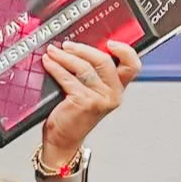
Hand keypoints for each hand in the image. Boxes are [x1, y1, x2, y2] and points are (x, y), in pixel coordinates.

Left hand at [38, 39, 139, 166]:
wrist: (63, 139)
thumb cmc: (74, 115)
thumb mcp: (90, 92)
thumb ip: (93, 73)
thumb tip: (80, 47)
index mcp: (117, 88)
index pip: (132, 66)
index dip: (124, 51)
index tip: (110, 42)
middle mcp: (112, 94)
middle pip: (104, 61)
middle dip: (83, 49)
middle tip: (67, 45)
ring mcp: (99, 99)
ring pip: (84, 67)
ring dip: (65, 56)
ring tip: (53, 52)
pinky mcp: (83, 102)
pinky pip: (68, 78)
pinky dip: (56, 68)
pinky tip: (48, 63)